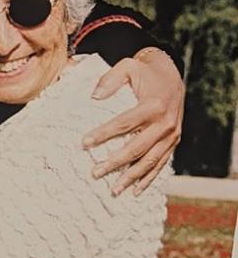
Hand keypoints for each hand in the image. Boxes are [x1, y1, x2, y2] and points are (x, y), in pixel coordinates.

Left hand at [83, 49, 183, 195]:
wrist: (172, 75)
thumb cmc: (145, 72)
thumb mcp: (128, 67)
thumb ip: (110, 80)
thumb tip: (94, 96)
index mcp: (153, 106)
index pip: (124, 123)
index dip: (103, 134)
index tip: (84, 144)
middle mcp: (166, 123)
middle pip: (137, 148)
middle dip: (115, 162)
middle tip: (94, 173)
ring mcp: (172, 135)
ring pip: (150, 161)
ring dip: (131, 177)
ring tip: (113, 190)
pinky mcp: (174, 142)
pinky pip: (162, 164)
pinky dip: (149, 178)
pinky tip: (136, 191)